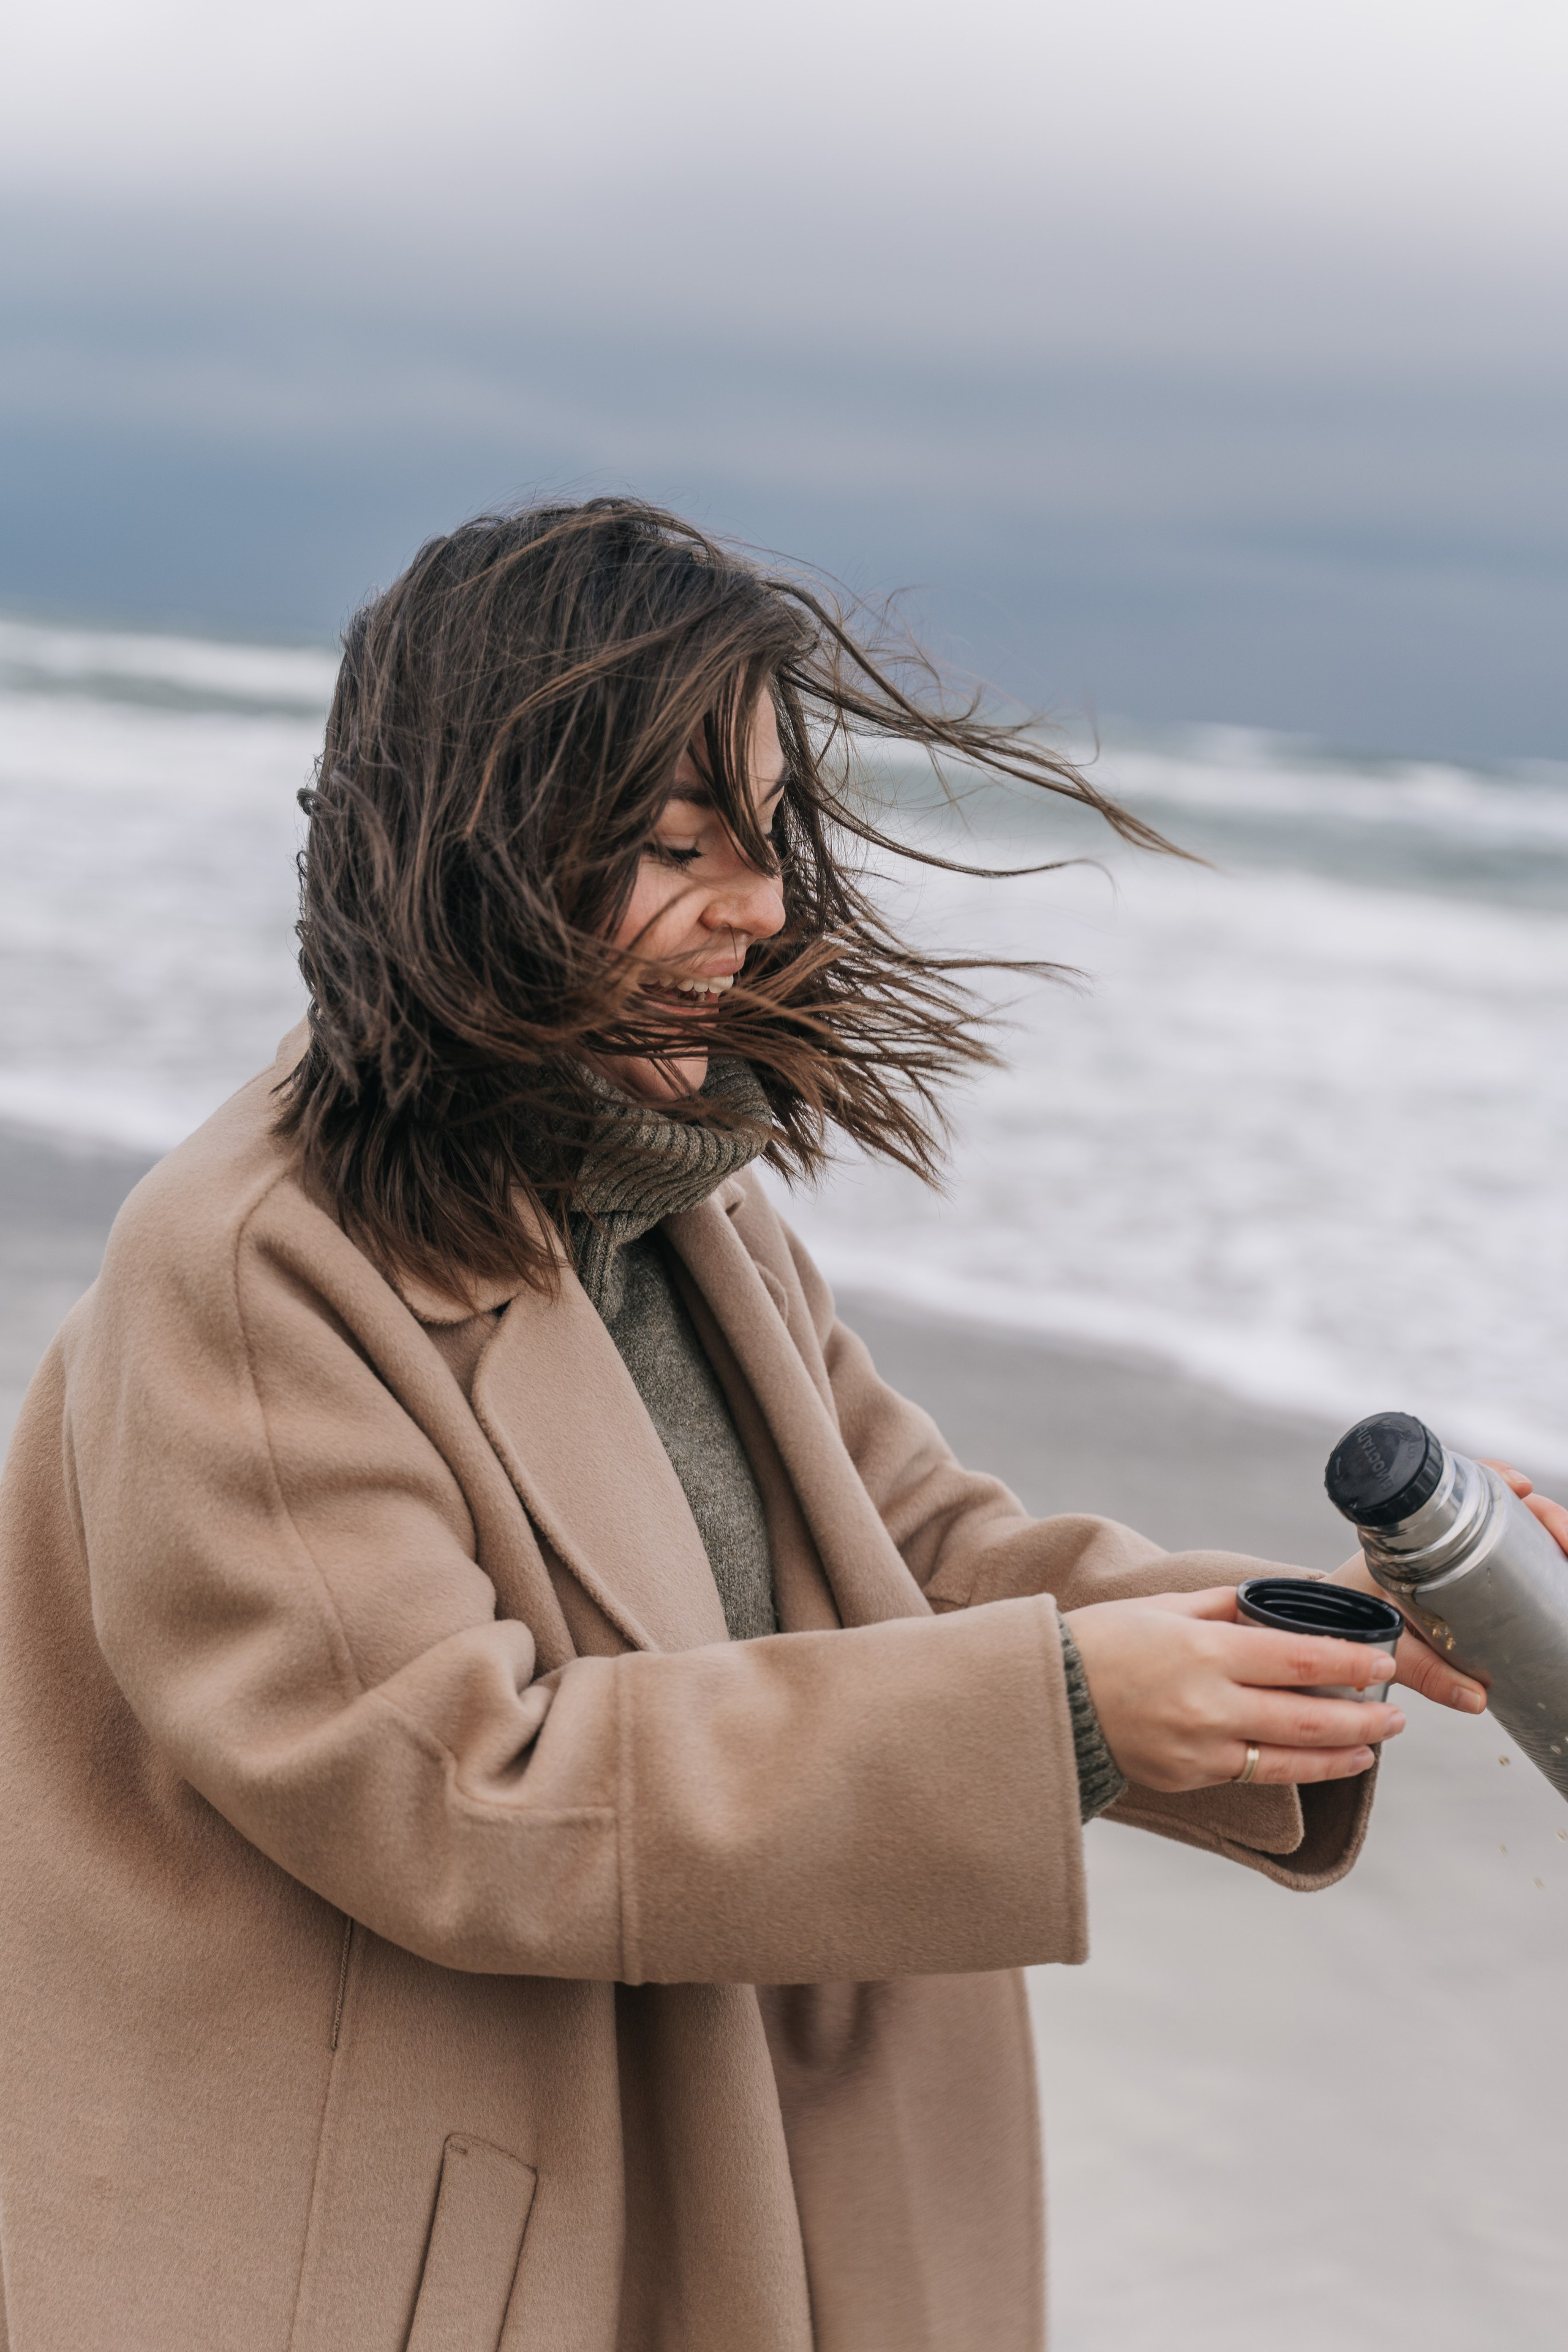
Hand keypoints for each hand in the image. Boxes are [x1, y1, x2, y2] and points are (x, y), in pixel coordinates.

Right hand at [1066, 1587, 1403, 1793]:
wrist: (1047, 1697)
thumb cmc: (1101, 1641)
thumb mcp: (1162, 1607)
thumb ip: (1223, 1606)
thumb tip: (1276, 1604)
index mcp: (1205, 1650)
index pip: (1300, 1659)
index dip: (1351, 1662)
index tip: (1384, 1660)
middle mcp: (1209, 1703)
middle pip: (1309, 1717)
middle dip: (1363, 1716)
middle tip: (1396, 1712)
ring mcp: (1200, 1748)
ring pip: (1291, 1758)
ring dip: (1343, 1752)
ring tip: (1374, 1743)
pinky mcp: (1188, 1777)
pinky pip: (1255, 1773)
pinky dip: (1297, 1768)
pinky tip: (1323, 1761)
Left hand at [1328, 1458, 1567, 1713]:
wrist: (1334, 1632)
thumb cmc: (1353, 1624)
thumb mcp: (1386, 1644)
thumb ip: (1424, 1671)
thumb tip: (1478, 1698)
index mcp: (1407, 1536)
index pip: (1455, 1490)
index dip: (1494, 1480)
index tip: (1522, 1486)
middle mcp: (1437, 1538)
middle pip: (1499, 1508)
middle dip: (1541, 1516)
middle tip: (1565, 1538)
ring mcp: (1457, 1557)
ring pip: (1514, 1533)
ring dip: (1548, 1537)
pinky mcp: (1470, 1581)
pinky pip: (1512, 1562)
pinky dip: (1541, 1560)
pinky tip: (1562, 1568)